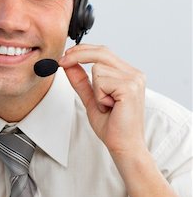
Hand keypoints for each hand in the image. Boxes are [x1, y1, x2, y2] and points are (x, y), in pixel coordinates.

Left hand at [59, 44, 145, 159]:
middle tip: (62, 62)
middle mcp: (134, 74)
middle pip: (101, 52)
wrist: (124, 146)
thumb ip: (81, 81)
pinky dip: (99, 96)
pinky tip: (109, 107)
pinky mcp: (129, 87)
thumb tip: (69, 64)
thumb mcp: (91, 98)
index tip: (65, 55)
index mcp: (128, 74)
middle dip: (78, 55)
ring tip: (106, 105)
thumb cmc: (112, 126)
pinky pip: (101, 81)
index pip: (103, 52)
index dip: (83, 51)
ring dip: (95, 90)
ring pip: (97, 69)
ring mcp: (134, 79)